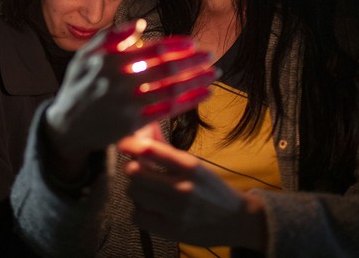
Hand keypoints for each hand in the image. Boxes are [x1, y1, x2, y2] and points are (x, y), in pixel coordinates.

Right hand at [46, 20, 217, 158]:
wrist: (66, 126)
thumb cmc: (79, 84)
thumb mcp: (85, 55)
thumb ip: (111, 37)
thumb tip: (141, 23)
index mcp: (110, 60)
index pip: (153, 49)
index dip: (177, 45)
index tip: (193, 42)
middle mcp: (119, 81)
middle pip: (166, 69)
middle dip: (193, 61)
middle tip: (211, 55)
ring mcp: (127, 104)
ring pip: (171, 90)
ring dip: (197, 81)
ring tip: (214, 73)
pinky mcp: (133, 124)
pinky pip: (167, 111)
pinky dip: (189, 101)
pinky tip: (204, 93)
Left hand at [118, 123, 266, 249]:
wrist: (235, 220)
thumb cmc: (211, 187)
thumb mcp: (193, 164)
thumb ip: (165, 148)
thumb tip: (144, 127)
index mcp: (189, 166)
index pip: (151, 150)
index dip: (130, 145)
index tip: (123, 143)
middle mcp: (181, 187)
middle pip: (134, 173)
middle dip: (133, 169)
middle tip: (139, 171)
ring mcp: (175, 211)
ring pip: (133, 193)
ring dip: (136, 190)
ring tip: (148, 191)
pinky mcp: (170, 231)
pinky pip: (136, 217)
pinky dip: (139, 211)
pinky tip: (150, 209)